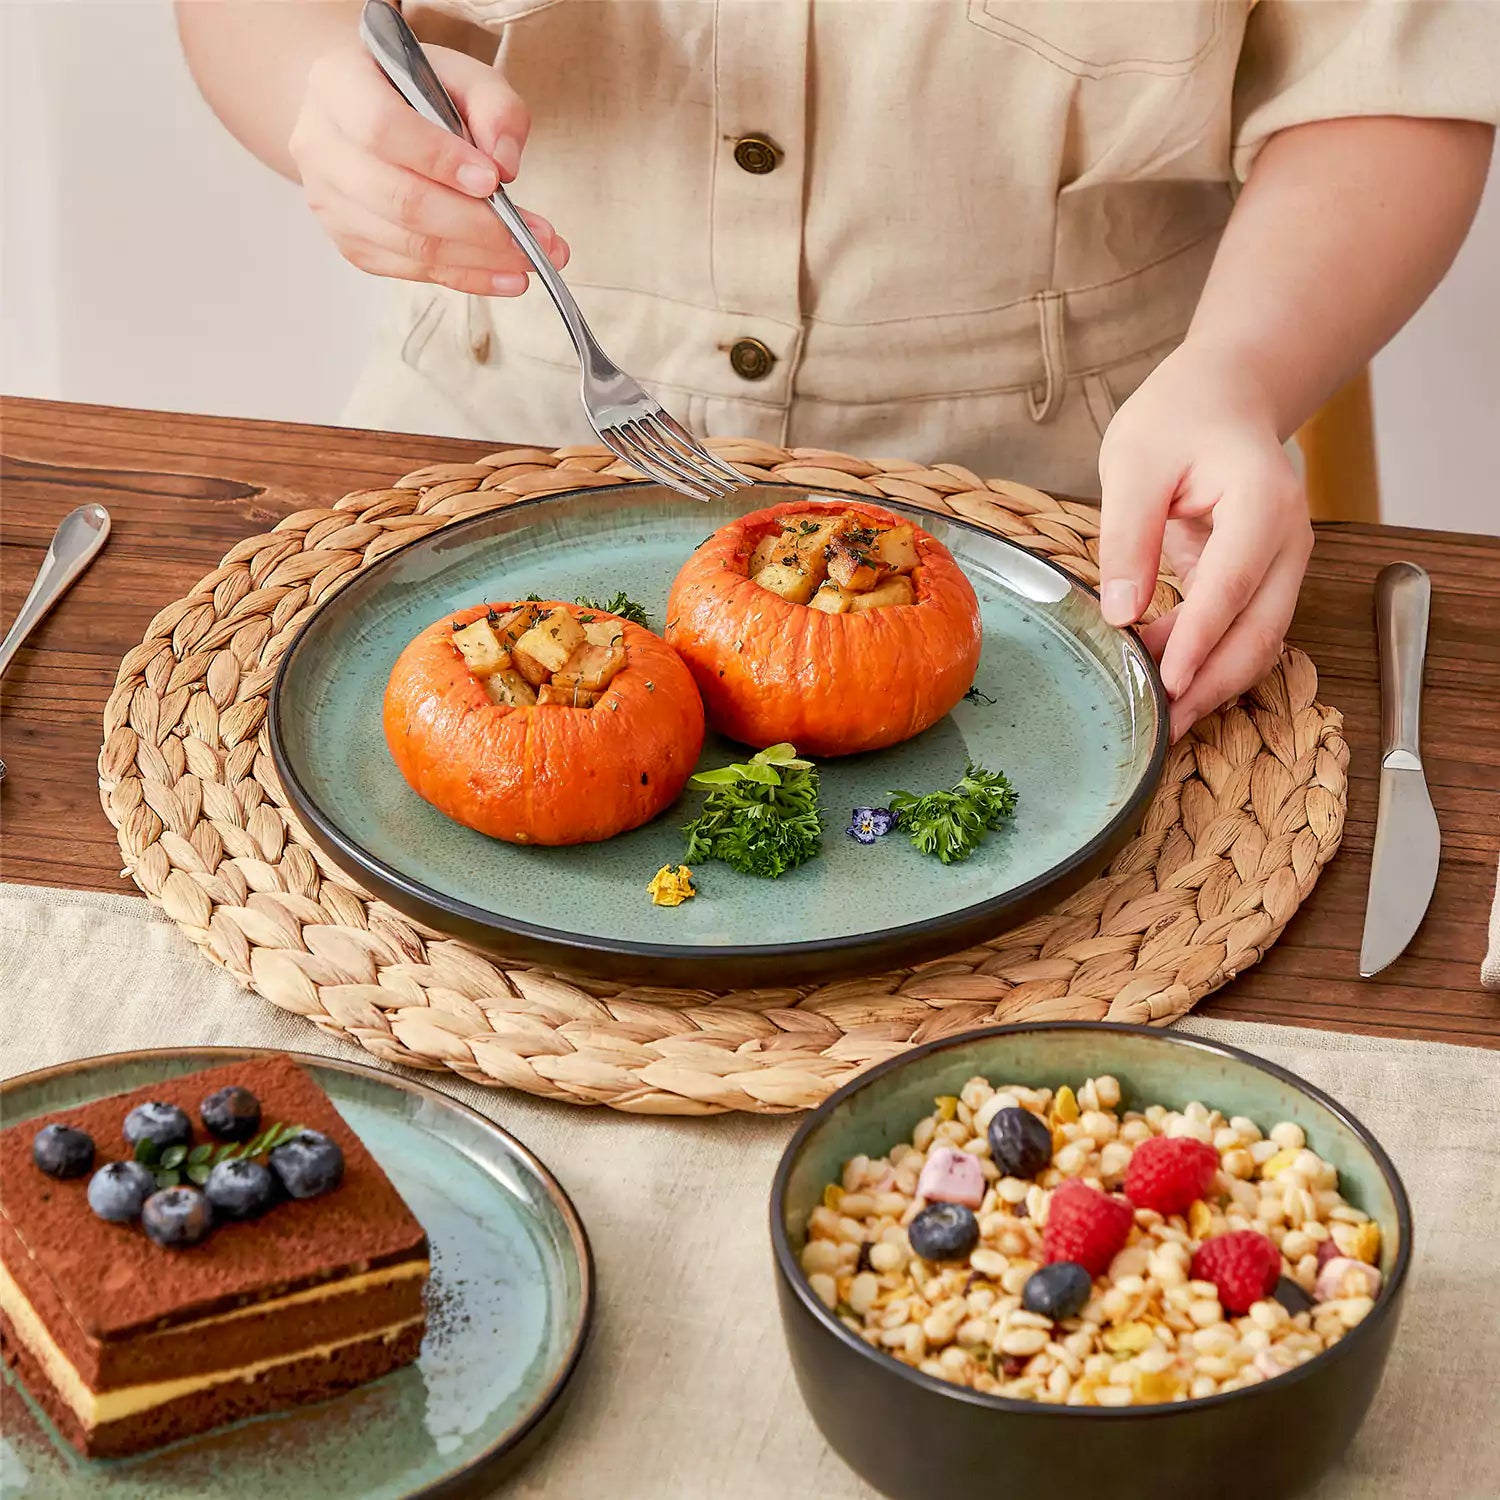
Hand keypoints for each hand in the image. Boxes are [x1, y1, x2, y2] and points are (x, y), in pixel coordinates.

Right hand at [289, 40, 566, 295]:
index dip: (440, 160)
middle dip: (476, 226)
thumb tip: (506, 164)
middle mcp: (321, 146)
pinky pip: (411, 271)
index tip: (493, 180)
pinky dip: (465, 278)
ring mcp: (329, 202)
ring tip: (532, 260)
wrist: (363, 113)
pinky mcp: (350, 243)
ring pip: (408, 245)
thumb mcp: (461, 75)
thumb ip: (494, 107)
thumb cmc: (414, 90)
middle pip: (400, 200)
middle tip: (533, 238)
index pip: (382, 129)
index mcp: (338, 85)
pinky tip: (506, 277)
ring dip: (479, 260)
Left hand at [1096, 342, 1313, 742]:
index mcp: (1261, 502)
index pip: (1231, 586)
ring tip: (1158, 718)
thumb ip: (1127, 536)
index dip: (1198, 641)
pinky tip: (1163, 680)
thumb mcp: (1134, 463)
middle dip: (1212, 684)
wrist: (1222, 398)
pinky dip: (1208, 661)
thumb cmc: (1178, 420)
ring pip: (1259, 642)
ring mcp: (1282, 563)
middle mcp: (1288, 539)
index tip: (1166, 685)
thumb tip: (1121, 613)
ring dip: (1211, 682)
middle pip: (1261, 630)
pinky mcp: (1263, 580)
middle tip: (1162, 728)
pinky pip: (1243, 632)